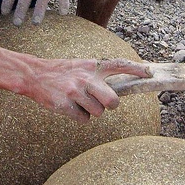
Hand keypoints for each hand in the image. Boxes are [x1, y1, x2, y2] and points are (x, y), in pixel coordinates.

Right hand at [25, 58, 152, 122]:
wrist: (35, 75)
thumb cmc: (63, 72)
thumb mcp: (82, 66)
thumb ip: (99, 74)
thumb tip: (119, 88)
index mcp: (93, 66)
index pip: (119, 65)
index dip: (136, 70)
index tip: (149, 73)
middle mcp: (86, 78)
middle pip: (113, 101)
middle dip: (110, 105)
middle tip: (102, 102)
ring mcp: (76, 92)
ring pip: (98, 113)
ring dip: (91, 111)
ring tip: (78, 101)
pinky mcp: (65, 105)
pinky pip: (84, 120)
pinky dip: (79, 117)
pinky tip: (70, 107)